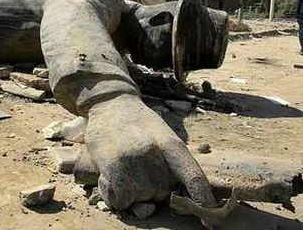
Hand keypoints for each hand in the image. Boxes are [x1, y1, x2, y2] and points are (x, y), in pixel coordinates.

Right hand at [86, 94, 215, 209]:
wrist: (110, 104)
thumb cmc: (139, 124)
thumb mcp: (163, 136)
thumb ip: (167, 169)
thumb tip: (151, 208)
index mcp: (172, 146)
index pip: (194, 179)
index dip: (203, 203)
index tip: (210, 224)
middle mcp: (155, 158)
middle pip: (164, 195)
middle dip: (155, 189)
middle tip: (141, 162)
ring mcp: (133, 166)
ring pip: (141, 202)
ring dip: (133, 192)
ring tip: (125, 164)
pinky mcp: (112, 173)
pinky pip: (120, 203)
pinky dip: (115, 195)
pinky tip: (111, 173)